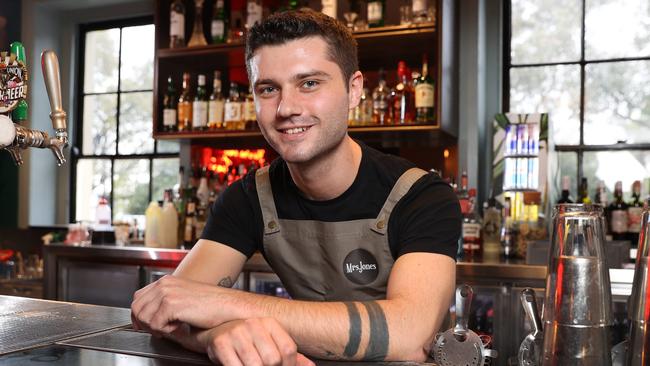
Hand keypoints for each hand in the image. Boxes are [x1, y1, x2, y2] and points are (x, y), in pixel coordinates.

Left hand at [131, 275, 236, 334]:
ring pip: (143, 317)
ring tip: (173, 326)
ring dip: (156, 327)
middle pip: (137, 308)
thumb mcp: (184, 297)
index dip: (139, 314)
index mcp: (166, 281)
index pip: (138, 297)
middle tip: (160, 330)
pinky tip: (180, 325)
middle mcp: (164, 284)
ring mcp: (167, 293)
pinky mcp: (171, 304)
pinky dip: (166, 330)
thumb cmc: (211, 304)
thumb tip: (149, 318)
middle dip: (144, 323)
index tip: (144, 325)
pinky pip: (155, 325)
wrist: (227, 306)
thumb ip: (166, 302)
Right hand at [200, 318, 314, 365]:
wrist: (214, 331)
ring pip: (255, 365)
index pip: (288, 348)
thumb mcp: (268, 342)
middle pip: (273, 359)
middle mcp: (254, 324)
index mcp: (269, 323)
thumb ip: (288, 355)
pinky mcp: (221, 343)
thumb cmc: (245, 340)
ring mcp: (236, 332)